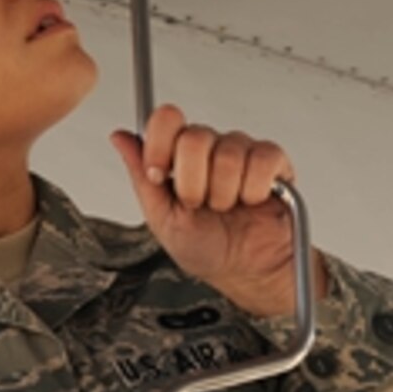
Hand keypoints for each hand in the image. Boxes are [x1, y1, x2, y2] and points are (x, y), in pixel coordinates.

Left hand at [109, 104, 326, 316]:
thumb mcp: (162, 219)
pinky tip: (251, 200)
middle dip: (193, 182)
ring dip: (224, 192)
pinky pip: (263, 157)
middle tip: (198, 203)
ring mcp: (241, 152)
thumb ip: (141, 175)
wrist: (246, 271)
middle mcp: (208, 148)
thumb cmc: (206, 248)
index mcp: (178, 157)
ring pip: (229, 151)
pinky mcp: (272, 161)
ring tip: (226, 207)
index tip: (159, 174)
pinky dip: (254, 188)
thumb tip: (120, 137)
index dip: (160, 144)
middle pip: (194, 136)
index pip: (166, 120)